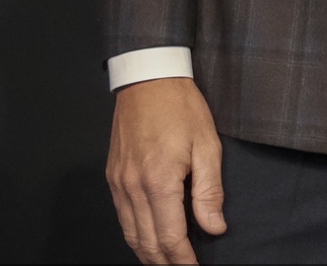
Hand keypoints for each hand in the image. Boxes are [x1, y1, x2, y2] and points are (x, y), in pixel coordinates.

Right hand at [107, 77, 226, 264]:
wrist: (148, 79)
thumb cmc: (180, 107)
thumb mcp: (208, 146)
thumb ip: (210, 191)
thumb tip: (213, 227)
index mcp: (159, 181)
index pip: (171, 238)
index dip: (184, 261)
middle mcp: (133, 187)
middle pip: (147, 244)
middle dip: (166, 263)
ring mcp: (119, 183)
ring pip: (131, 235)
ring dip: (149, 255)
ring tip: (168, 263)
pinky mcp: (113, 177)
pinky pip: (122, 218)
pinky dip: (136, 236)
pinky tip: (149, 240)